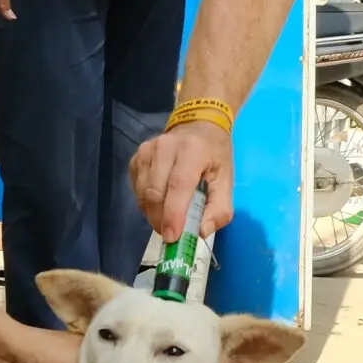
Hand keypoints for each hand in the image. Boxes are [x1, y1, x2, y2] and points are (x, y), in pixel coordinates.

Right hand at [131, 122, 233, 239]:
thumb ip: (220, 209)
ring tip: (167, 220)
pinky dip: (146, 203)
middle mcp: (166, 146)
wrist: (199, 125)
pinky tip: (160, 203)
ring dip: (153, 214)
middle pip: (156, 192)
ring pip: (143, 193)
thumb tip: (201, 232)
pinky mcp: (137, 157)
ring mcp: (147, 150)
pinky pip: (137, 188)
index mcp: (192, 150)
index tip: (172, 237)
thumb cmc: (214, 156)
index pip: (178, 185)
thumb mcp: (226, 180)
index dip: (173, 213)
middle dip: (161, 219)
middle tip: (171, 234)